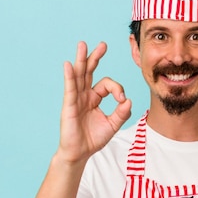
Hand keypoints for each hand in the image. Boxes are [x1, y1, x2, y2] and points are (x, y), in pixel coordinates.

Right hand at [57, 41, 131, 163]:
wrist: (80, 153)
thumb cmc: (93, 139)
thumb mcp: (113, 125)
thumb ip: (122, 113)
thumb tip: (128, 100)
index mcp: (94, 98)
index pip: (106, 84)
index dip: (117, 88)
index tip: (122, 98)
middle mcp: (84, 95)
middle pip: (89, 71)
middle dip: (95, 57)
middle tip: (103, 44)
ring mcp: (76, 99)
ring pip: (79, 75)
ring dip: (81, 60)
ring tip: (82, 45)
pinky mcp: (69, 105)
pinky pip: (69, 88)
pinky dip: (69, 76)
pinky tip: (68, 65)